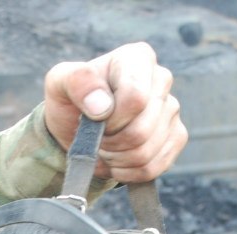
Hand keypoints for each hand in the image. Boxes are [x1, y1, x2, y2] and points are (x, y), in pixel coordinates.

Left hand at [43, 42, 186, 183]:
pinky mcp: (176, 137)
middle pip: (141, 131)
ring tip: (103, 146)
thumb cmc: (71, 99)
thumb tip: (102, 105)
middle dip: (110, 142)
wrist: (78, 127)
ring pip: (146, 153)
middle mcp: (161, 80)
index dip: (112, 120)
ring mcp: (172, 110)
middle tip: (95, 137)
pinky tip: (116, 159)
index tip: (94, 119)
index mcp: (138, 59)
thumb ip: (77, 83)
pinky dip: (126, 172)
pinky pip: (152, 168)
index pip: (136, 98)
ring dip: (116, 159)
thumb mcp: (60, 82)